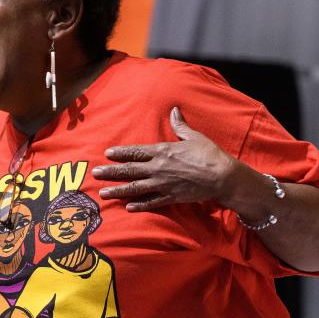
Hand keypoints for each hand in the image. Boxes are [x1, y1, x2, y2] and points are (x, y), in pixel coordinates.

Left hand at [92, 107, 236, 211]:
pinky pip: (151, 202)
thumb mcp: (194, 136)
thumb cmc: (209, 154)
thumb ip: (180, 125)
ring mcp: (163, 184)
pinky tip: (127, 207)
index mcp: (163, 151)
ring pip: (135, 188)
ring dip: (118, 190)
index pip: (136, 152)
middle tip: (95, 174)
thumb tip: (174, 110)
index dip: (120, 153)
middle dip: (111, 172)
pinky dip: (139, 205)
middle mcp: (158, 168)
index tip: (107, 154)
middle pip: (130, 170)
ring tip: (103, 193)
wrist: (223, 177)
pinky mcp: (170, 197)